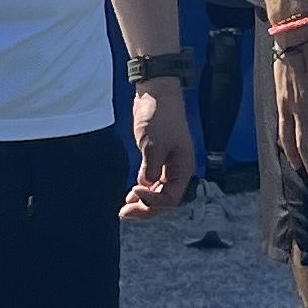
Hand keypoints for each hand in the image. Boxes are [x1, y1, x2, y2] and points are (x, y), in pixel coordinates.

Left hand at [120, 81, 192, 220]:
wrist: (156, 94)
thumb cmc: (160, 117)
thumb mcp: (154, 144)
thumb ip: (150, 169)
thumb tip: (144, 186)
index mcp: (183, 168)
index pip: (170, 197)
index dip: (152, 201)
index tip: (133, 191)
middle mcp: (177, 171)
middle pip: (164, 200)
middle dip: (145, 209)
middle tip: (124, 213)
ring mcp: (166, 166)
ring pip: (157, 194)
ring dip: (142, 203)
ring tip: (124, 210)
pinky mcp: (155, 159)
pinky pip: (151, 183)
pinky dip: (141, 191)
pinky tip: (128, 197)